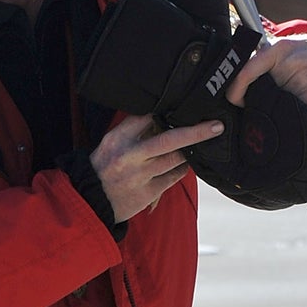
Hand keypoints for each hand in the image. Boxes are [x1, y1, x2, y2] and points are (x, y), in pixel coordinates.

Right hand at [90, 114, 220, 222]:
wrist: (90, 200)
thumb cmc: (104, 167)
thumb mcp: (111, 142)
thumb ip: (133, 129)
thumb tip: (162, 116)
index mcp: (118, 138)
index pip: (147, 117)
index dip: (167, 111)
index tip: (186, 106)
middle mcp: (129, 155)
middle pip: (169, 139)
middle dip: (196, 132)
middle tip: (217, 126)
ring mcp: (139, 175)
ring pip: (177, 159)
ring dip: (190, 152)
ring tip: (199, 146)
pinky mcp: (148, 193)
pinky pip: (174, 177)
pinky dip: (182, 169)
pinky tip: (183, 165)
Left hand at [224, 30, 306, 109]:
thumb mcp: (287, 49)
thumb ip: (264, 65)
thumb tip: (243, 94)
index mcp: (275, 49)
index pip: (246, 70)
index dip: (236, 89)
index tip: (235, 101)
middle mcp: (288, 61)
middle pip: (263, 93)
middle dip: (262, 104)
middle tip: (266, 107)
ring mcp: (304, 76)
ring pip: (281, 105)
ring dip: (283, 110)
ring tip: (292, 103)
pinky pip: (300, 112)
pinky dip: (300, 115)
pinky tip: (306, 107)